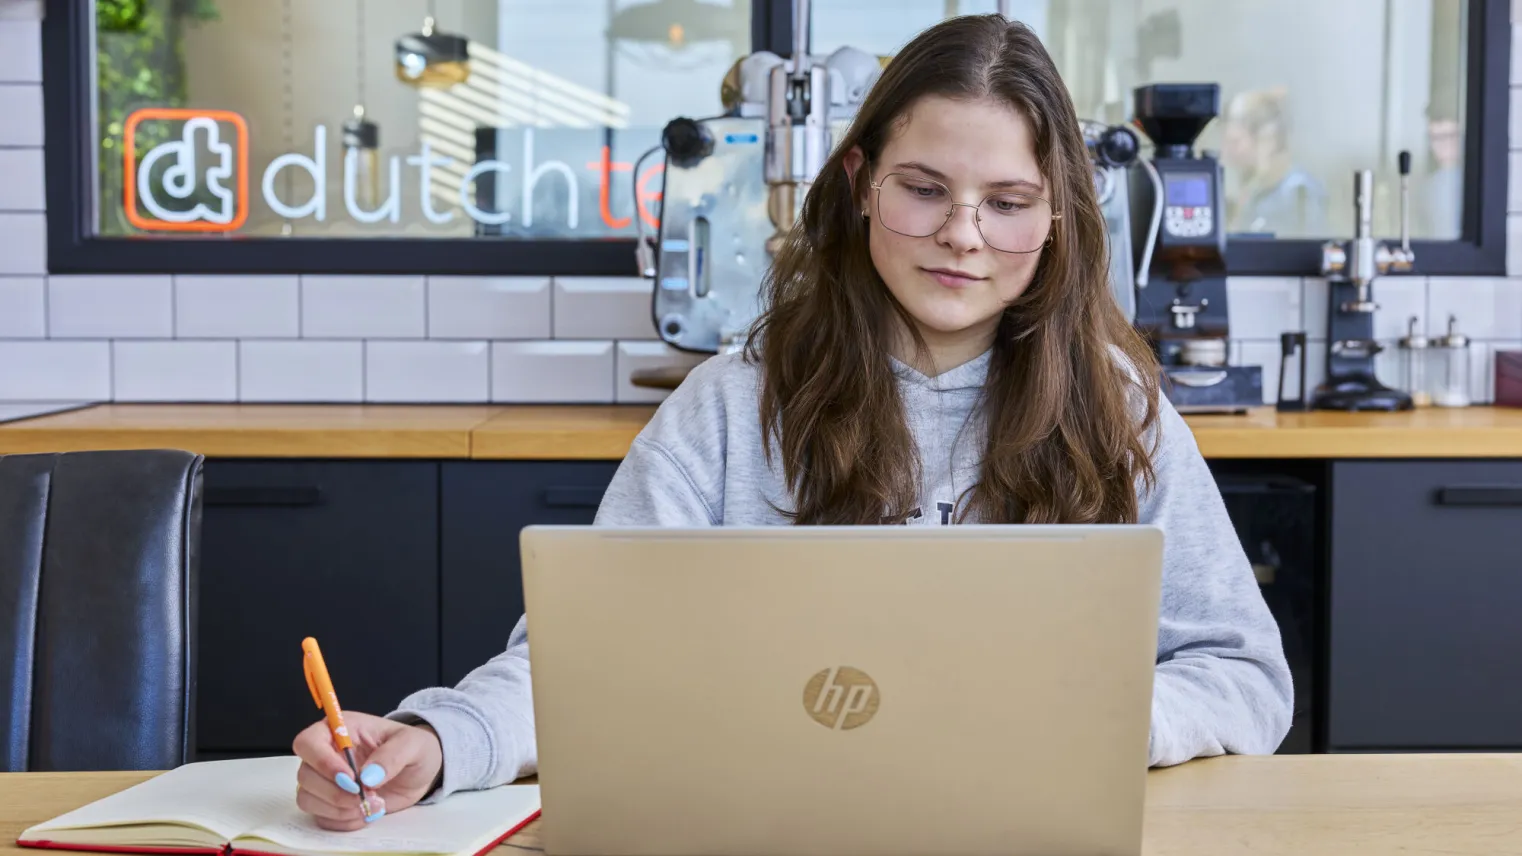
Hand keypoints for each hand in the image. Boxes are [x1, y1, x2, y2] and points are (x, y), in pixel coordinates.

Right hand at [292, 711, 443, 830]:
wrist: (420, 772)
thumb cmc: (414, 749)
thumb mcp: (413, 744)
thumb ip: (393, 755)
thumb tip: (368, 776)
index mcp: (340, 729)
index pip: (309, 742)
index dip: (322, 762)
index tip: (350, 778)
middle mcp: (327, 753)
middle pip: (305, 775)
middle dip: (336, 792)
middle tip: (367, 795)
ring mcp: (325, 780)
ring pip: (308, 798)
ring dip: (339, 809)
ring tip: (371, 805)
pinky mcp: (330, 803)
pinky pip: (321, 817)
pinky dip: (343, 821)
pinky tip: (366, 813)